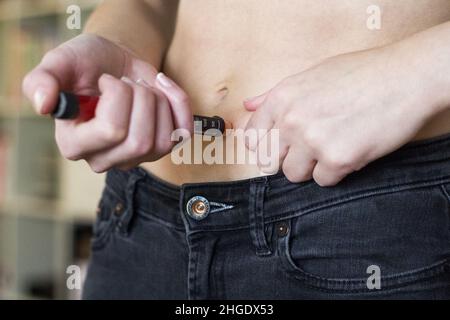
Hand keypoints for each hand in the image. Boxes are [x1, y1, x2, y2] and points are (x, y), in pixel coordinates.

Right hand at [22, 34, 192, 171]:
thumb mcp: (60, 62)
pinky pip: (181, 133)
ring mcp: (134, 158)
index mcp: (74, 144)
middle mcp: (104, 159)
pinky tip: (163, 87)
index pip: (112, 131)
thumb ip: (42, 80)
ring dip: (159, 101)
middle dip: (141, 98)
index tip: (107, 81)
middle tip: (127, 82)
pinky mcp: (159, 148)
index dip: (118, 97)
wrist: (114, 63)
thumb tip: (44, 105)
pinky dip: (179, 103)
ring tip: (141, 87)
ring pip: (162, 141)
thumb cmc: (86, 64)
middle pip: (139, 140)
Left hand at [244, 47, 433, 185]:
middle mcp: (291, 121)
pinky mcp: (338, 160)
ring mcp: (313, 142)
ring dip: (311, 167)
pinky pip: (323, 181)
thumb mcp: (311, 75)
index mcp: (281, 98)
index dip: (264, 146)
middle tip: (310, 149)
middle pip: (270, 161)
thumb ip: (274, 95)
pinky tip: (349, 151)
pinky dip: (335, 172)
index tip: (277, 148)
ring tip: (332, 148)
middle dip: (288, 157)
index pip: (252, 138)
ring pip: (293, 174)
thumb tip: (247, 105)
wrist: (405, 77)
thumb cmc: (361, 73)